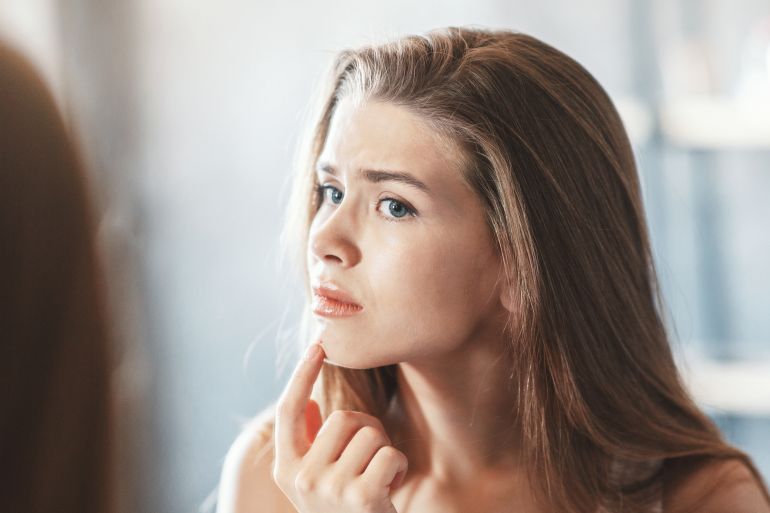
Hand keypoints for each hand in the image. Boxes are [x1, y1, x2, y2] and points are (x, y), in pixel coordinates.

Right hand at [273, 342, 407, 512]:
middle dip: (366, 431)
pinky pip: (390, 455)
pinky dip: (399, 469)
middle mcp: (301, 478)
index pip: (288, 410)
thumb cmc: (344, 511)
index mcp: (285, 469)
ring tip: (378, 480)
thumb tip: (312, 403)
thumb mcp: (318, 481)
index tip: (319, 345)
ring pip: (370, 433)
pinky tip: (390, 491)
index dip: (302, 374)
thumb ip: (310, 445)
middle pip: (344, 418)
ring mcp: (328, 489)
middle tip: (369, 461)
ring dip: (384, 452)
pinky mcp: (359, 498)